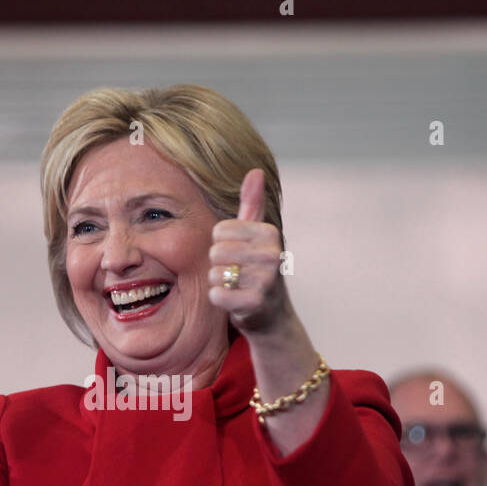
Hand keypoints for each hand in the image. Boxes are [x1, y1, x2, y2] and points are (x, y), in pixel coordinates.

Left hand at [206, 168, 289, 334]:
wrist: (272, 314)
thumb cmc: (258, 269)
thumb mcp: (257, 235)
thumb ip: (253, 203)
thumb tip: (255, 170)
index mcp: (270, 233)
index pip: (220, 230)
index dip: (222, 244)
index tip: (238, 254)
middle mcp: (272, 255)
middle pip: (215, 251)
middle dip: (219, 264)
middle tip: (236, 273)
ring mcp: (265, 281)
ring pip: (215, 273)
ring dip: (219, 282)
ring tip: (236, 285)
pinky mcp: (254, 303)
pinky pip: (216, 295)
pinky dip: (219, 299)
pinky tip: (233, 301)